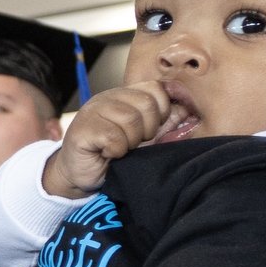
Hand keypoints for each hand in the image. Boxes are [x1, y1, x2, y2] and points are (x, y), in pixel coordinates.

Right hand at [42, 83, 184, 196]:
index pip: (156, 89)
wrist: (79, 177)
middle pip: (147, 104)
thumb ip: (161, 123)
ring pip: (130, 120)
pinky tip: (106, 154)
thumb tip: (187, 110)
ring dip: (129, 142)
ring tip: (118, 149)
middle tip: (132, 143)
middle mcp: (107, 98)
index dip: (160, 113)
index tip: (149, 132)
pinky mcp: (83, 130)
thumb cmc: (111, 157)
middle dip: (146, 130)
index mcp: (123, 96)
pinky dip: (115, 152)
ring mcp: (92, 111)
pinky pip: (114, 138)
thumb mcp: (141, 138)